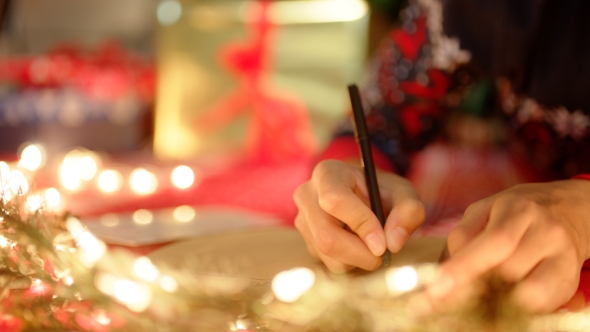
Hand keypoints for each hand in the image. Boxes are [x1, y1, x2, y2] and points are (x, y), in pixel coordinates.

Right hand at [293, 159, 425, 272]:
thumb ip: (408, 211)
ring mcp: (302, 219)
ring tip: (372, 244)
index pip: (335, 200)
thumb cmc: (382, 191)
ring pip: (327, 253)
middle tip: (382, 254)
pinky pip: (327, 262)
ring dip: (357, 260)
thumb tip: (393, 243)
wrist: (364, 195)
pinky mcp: (306, 240)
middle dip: (359, 253)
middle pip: (326, 236)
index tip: (383, 243)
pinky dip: (349, 262)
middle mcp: (307, 194)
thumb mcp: (403, 192)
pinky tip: (358, 245)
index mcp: (328, 173)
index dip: (360, 224)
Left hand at [426, 180, 589, 312]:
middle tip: (453, 293)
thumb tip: (444, 274)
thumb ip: (463, 237)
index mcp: (517, 208)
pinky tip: (506, 296)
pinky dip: (518, 305)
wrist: (564, 211)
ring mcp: (561, 254)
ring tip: (483, 290)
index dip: (463, 268)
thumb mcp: (483, 213)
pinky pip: (541, 302)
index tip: (436, 289)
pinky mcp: (570, 276)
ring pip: (524, 290)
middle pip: (508, 270)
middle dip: (476, 286)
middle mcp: (545, 229)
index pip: (493, 242)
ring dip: (495, 297)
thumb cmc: (511, 215)